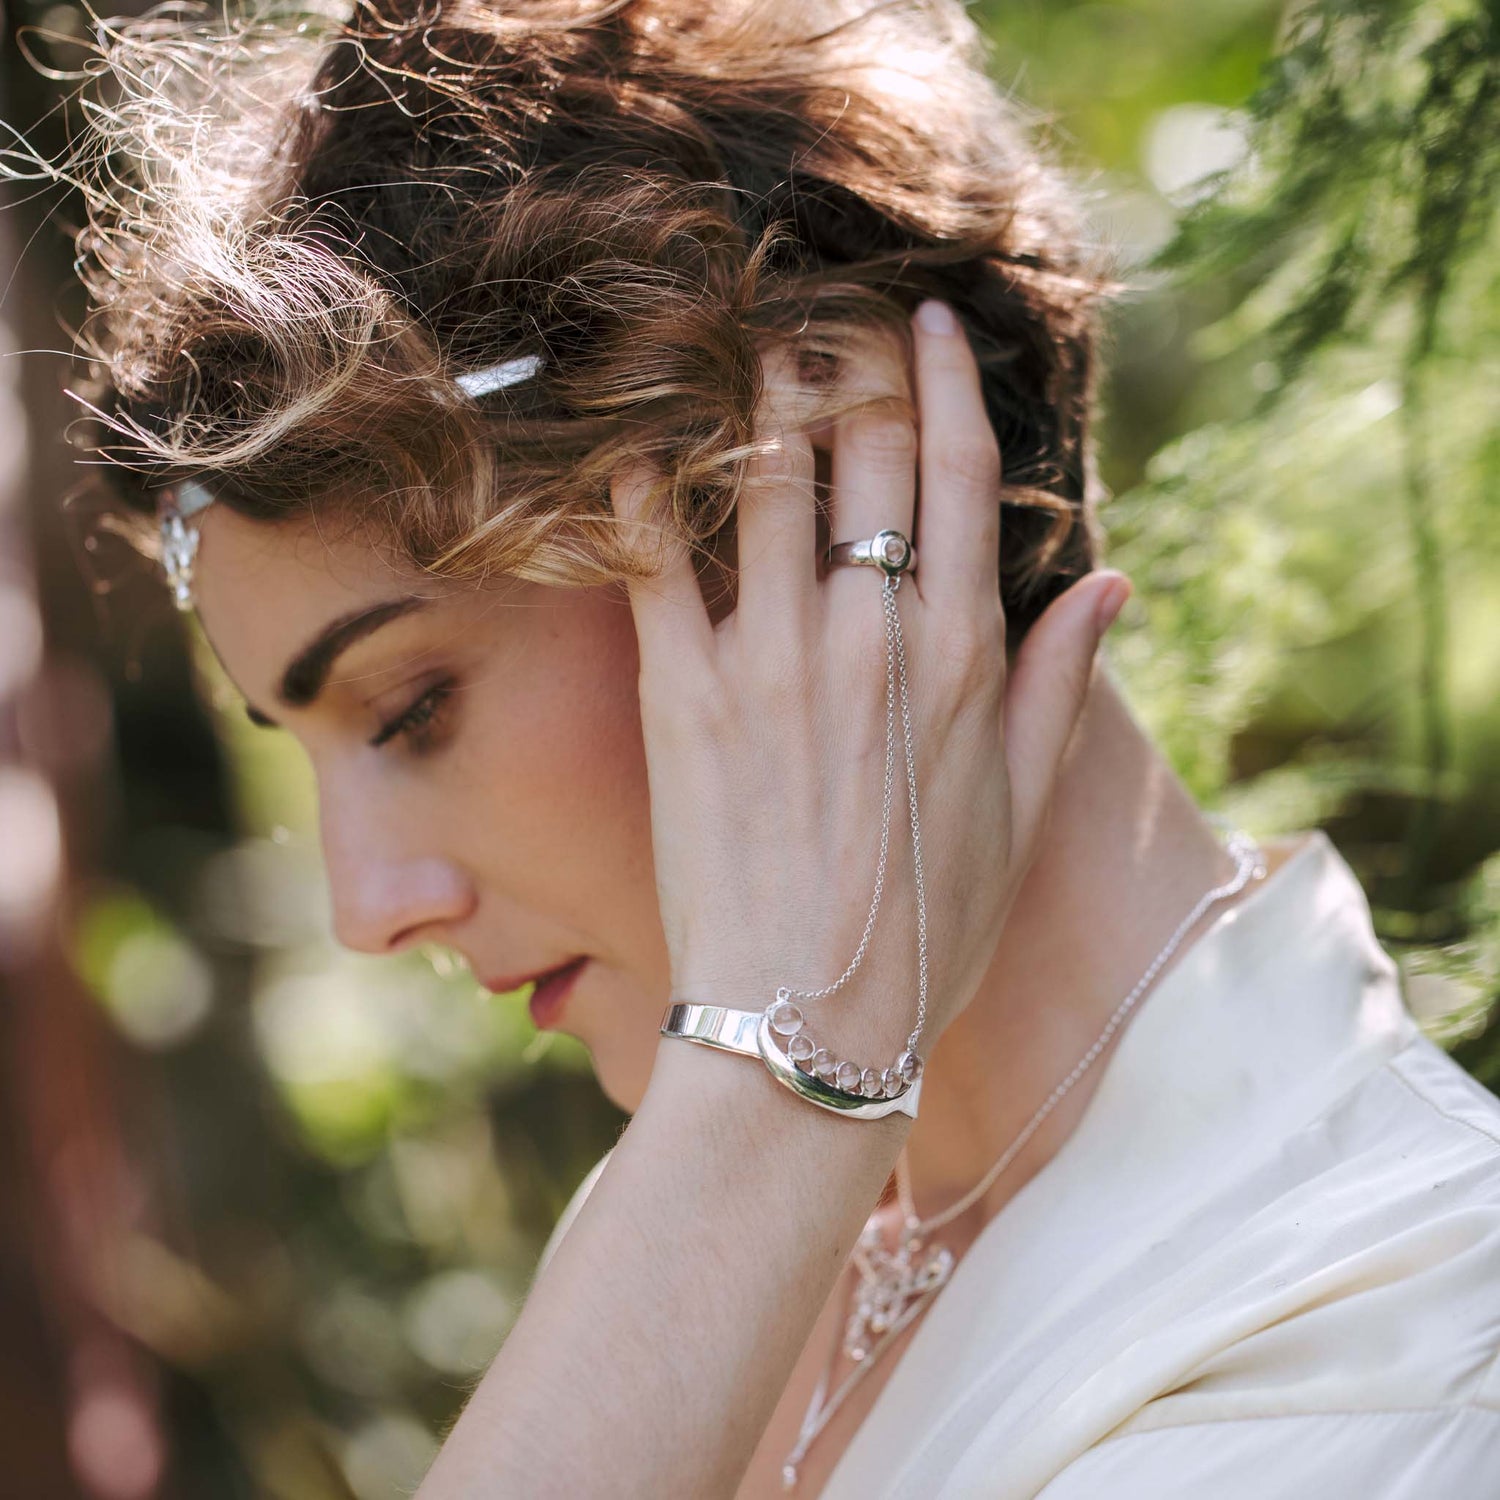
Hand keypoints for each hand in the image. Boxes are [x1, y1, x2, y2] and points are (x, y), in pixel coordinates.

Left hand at [611, 300, 1128, 1063]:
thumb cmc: (925, 929)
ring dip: (753, 396)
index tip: (924, 319)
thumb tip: (1109, 584)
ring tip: (740, 337)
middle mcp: (869, 639)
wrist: (806, 1024)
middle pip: (862, 455)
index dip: (942, 381)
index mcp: (960, 660)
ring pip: (762, 483)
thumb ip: (1057, 683)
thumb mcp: (1019, 810)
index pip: (959, 476)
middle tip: (821, 305)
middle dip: (845, 361)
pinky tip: (634, 440)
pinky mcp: (680, 698)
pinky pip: (656, 563)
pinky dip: (644, 493)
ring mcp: (770, 662)